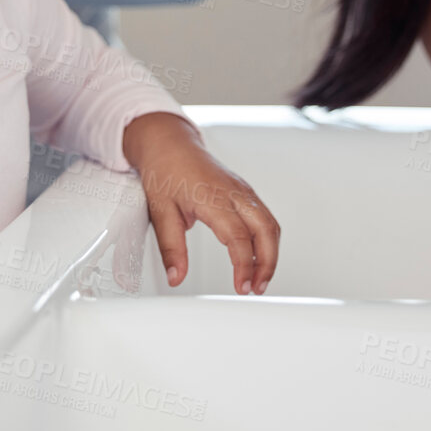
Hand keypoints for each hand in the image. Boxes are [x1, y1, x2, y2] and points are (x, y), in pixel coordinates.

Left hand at [121, 112, 280, 295]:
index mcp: (214, 197)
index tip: (241, 287)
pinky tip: (256, 256)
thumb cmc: (165, 170)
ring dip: (270, 253)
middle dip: (267, 263)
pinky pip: (265, 217)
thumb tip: (176, 277)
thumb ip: (171, 248)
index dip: (244, 267)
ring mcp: (242, 190)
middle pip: (266, 230)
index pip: (239, 238)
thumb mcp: (160, 212)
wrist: (168, 143)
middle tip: (256, 288)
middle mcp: (235, 192)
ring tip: (258, 279)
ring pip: (270, 224)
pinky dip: (267, 239)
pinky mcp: (244, 191)